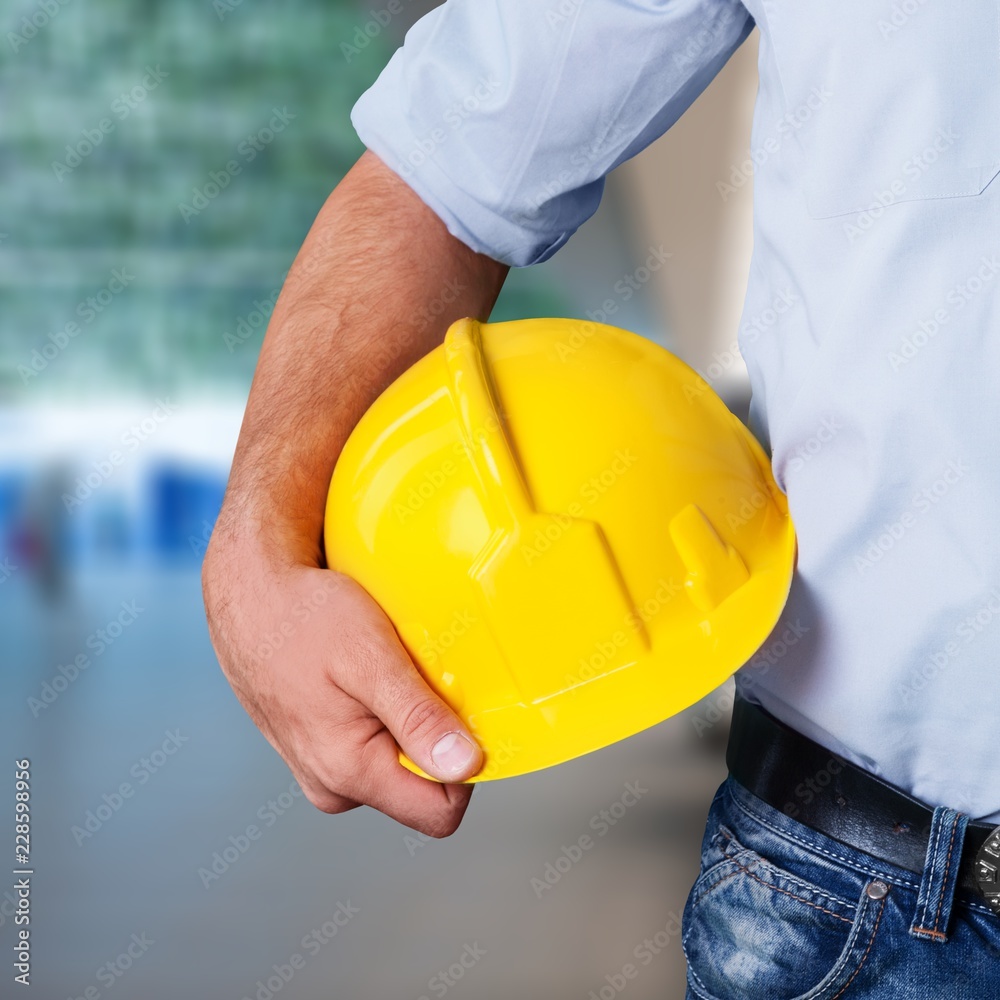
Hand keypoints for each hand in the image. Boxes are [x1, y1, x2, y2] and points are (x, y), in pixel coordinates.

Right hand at [203, 529, 483, 836]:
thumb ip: (417, 717)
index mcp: (348, 774)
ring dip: (410, 719)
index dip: (465, 765)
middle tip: (418, 677)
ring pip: (399, 760)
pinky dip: (386, 710)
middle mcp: (333, 786)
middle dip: (435, 735)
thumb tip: (465, 765)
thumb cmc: (303, 618)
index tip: (461, 711)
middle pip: (423, 786)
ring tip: (389, 670)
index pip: (440, 810)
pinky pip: (375, 743)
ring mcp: (323, 769)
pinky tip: (372, 673)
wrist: (250, 595)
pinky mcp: (320, 748)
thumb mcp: (370, 658)